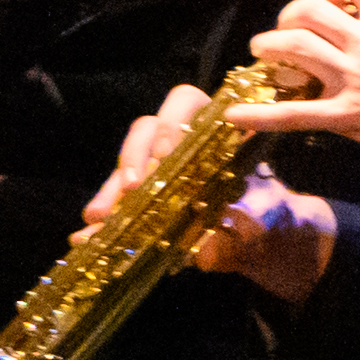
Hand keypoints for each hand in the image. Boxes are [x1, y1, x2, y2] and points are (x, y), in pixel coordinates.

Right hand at [95, 83, 335, 304]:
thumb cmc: (269, 222)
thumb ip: (236, 241)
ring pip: (128, 161)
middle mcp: (185, 144)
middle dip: (134, 154)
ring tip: (98, 217)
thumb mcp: (259, 231)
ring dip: (111, 186)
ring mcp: (162, 168)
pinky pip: (119, 196)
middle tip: (132, 187)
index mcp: (218, 136)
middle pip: (148, 127)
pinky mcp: (148, 195)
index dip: (173, 122)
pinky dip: (105, 214)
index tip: (165, 154)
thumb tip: (206, 255)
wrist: (272, 244)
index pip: (191, 104)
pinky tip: (87, 235)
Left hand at [230, 0, 359, 180]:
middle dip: (289, 17)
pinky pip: (293, 113)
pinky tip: (235, 114)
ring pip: (294, 48)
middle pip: (308, 11)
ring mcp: (354, 79)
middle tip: (287, 31)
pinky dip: (260, 114)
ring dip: (269, 48)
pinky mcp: (348, 116)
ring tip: (262, 54)